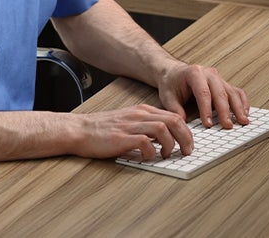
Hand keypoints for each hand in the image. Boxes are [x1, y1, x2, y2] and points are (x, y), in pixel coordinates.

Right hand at [72, 104, 194, 160]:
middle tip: (188, 151)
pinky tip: (149, 157)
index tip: (188, 143)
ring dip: (172, 144)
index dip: (185, 130)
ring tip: (169, 155)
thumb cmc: (102, 129)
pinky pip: (145, 142)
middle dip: (186, 137)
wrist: (80, 129)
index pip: (173, 115)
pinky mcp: (122, 138)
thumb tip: (164, 141)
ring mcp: (131, 125)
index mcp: (142, 111)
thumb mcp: (128, 122)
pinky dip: (152, 152)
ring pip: (163, 129)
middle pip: (173, 120)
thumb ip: (144, 127)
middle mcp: (139, 115)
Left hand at [157, 63, 249, 128]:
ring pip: (231, 92)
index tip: (208, 124)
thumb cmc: (171, 84)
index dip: (206, 109)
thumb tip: (182, 124)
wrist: (174, 73)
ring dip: (238, 107)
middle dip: (225, 110)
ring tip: (243, 121)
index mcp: (194, 73)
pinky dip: (242, 102)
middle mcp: (209, 73)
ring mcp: (218, 78)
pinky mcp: (224, 84)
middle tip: (228, 126)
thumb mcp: (167, 96)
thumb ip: (175, 110)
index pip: (203, 92)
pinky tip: (244, 113)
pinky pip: (237, 92)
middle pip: (220, 92)